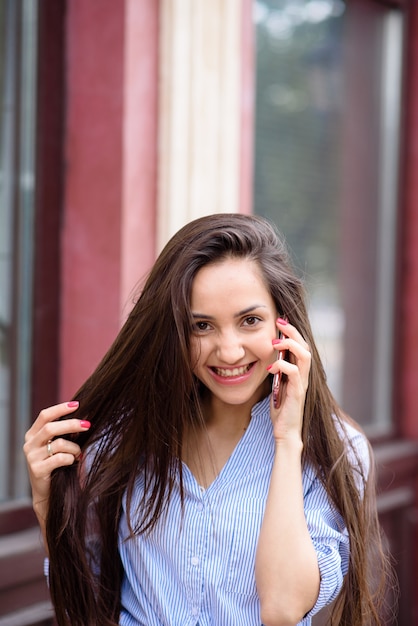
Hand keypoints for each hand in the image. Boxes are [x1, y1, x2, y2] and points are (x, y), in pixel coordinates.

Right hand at [23, 402, 89, 519]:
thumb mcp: (57, 445)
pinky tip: (72, 462)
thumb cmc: (57, 465)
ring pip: (58, 443)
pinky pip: (60, 458)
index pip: (45, 415)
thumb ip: (63, 432)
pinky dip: (71, 458)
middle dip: (72, 424)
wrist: (48, 493)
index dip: (60, 408)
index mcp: (33, 434)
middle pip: (51, 427)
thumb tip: (83, 419)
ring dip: (74, 447)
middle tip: (87, 425)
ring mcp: (31, 457)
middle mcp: (29, 444)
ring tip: (78, 453)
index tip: (77, 404)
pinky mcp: (37, 470)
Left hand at [268, 318, 310, 442]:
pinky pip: (294, 372)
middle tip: (280, 322)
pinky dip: (282, 365)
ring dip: (290, 345)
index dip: (292, 331)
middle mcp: (304, 375)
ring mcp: (302, 383)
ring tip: (276, 343)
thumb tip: (269, 355)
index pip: (301, 345)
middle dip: (293, 331)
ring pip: (304, 356)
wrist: (285, 430)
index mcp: (299, 371)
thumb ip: (277, 370)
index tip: (280, 321)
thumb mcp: (277, 384)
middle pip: (305, 345)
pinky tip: (271, 369)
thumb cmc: (281, 408)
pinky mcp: (298, 392)